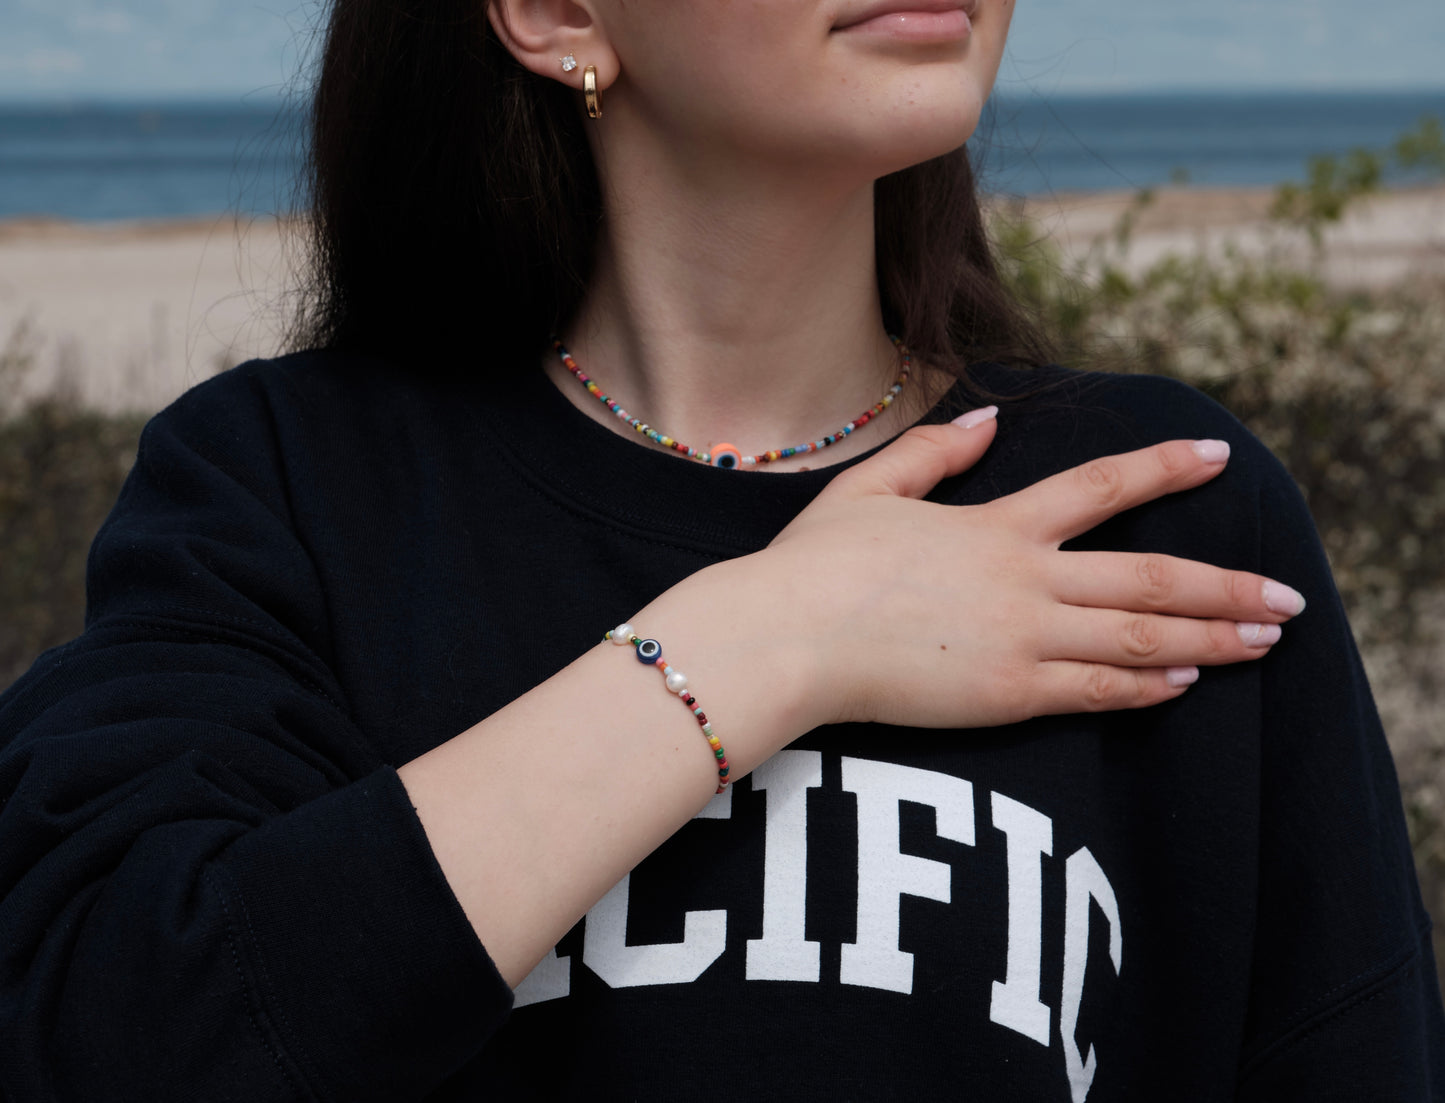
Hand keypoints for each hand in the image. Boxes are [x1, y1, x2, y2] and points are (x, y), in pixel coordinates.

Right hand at [761, 411, 1304, 729]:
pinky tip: (1185, 682)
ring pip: (1140, 638)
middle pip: (1149, 578)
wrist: (787, 637)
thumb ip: (934, 454)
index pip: (1100, 487)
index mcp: (995, 525)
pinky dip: (1147, 686)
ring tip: (1266, 641)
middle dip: (1226, 585)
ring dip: (1211, 638)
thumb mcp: (868, 489)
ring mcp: (1021, 639)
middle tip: (1288, 597)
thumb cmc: (814, 564)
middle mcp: (1024, 578)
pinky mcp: (1006, 696)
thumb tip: (989, 426)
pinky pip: (1095, 690)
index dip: (1164, 469)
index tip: (1218, 456)